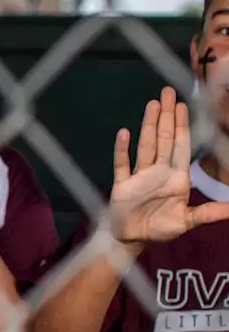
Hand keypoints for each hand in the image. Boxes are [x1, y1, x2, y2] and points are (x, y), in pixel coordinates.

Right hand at [107, 87, 228, 243]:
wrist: (130, 239)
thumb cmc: (159, 229)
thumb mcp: (186, 222)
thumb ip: (208, 213)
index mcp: (176, 178)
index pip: (181, 146)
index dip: (183, 126)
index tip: (183, 105)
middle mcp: (158, 172)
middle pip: (164, 139)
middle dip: (167, 116)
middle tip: (167, 92)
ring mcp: (139, 176)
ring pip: (145, 146)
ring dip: (148, 125)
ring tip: (152, 105)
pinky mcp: (122, 184)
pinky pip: (122, 164)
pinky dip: (122, 150)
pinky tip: (124, 133)